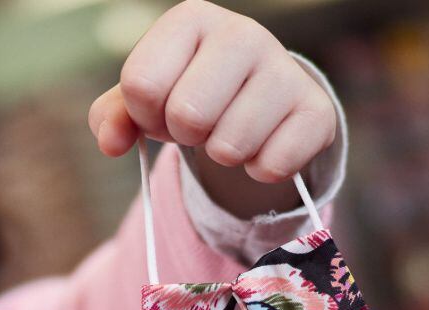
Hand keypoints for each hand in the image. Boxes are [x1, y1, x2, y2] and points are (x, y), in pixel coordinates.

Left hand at [88, 0, 336, 183]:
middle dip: (186, 135)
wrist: (257, 97)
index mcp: (190, 20)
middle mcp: (242, 33)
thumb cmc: (189, 91)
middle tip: (200, 123)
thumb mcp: (144, 99)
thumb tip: (111, 142)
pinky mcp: (317, 110)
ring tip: (230, 130)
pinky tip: (264, 144)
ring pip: (229, 147)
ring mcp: (284, 69)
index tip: (160, 108)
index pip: (142, 85)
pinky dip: (259, 170)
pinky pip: (271, 166)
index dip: (145, 114)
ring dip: (222, 155)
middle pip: (187, 116)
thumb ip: (111, 117)